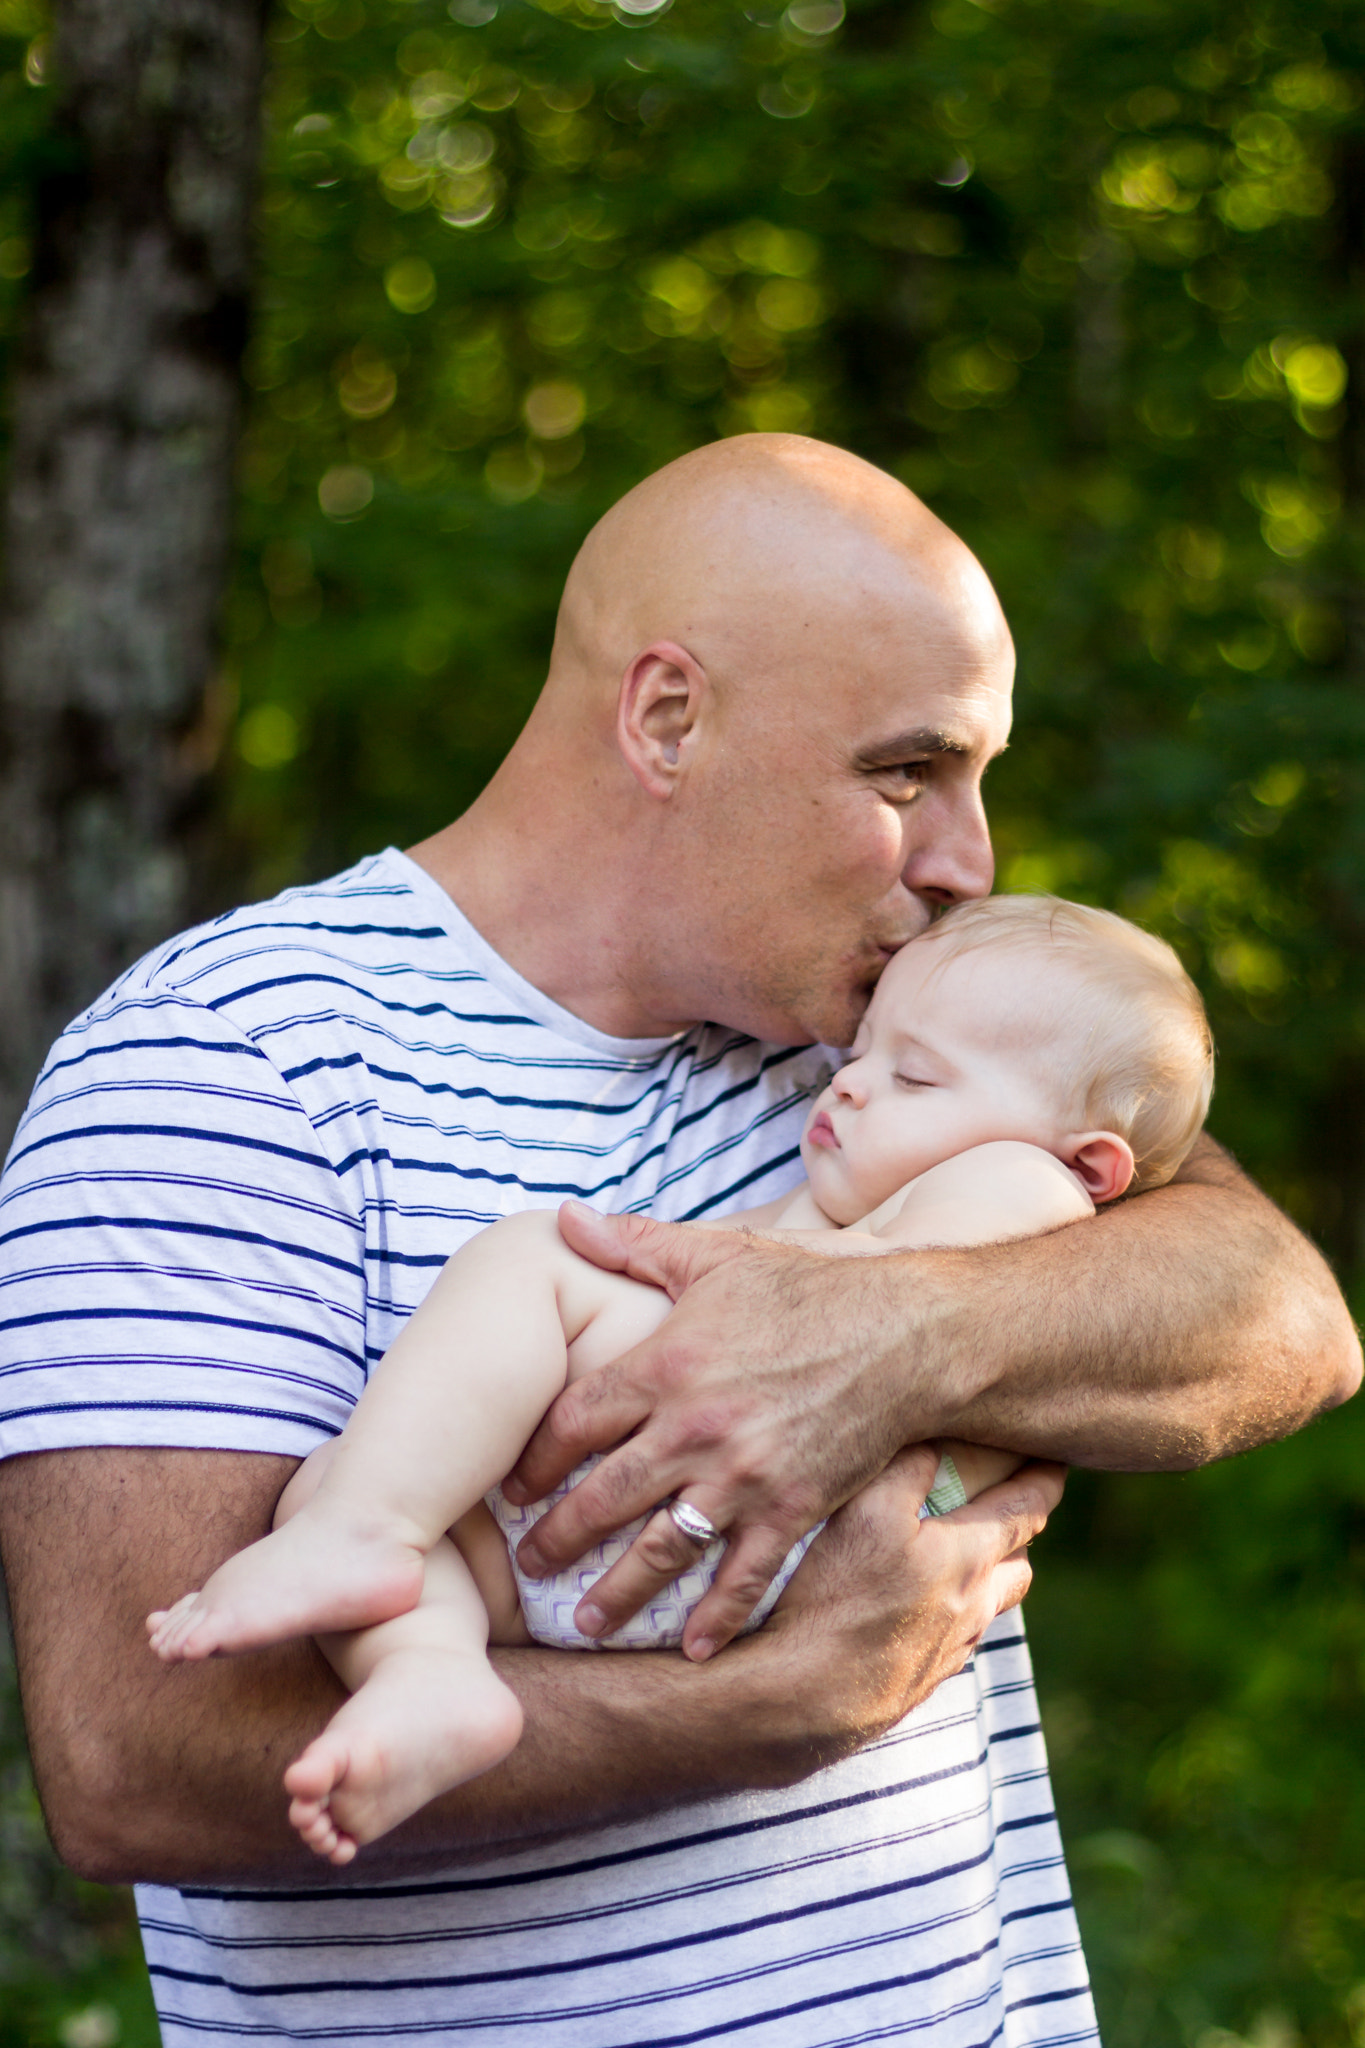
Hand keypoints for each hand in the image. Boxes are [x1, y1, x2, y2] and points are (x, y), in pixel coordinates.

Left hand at [503, 1201, 938, 1659]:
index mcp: (665, 1365)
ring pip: (661, 1549)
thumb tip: (565, 1218)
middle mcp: (694, 1428)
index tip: (512, 1486)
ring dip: (617, 1592)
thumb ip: (633, 1244)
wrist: (907, 1331)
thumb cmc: (808, 1289)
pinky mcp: (793, 1508)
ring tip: (584, 1622)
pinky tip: (691, 1649)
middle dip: (557, 1538)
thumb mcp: (715, 1255)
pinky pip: (743, 1574)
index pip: (572, 1423)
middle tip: (527, 1564)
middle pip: (602, 1497)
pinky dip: (716, 1617)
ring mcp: (744, 1476)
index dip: (535, 1460)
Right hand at [751, 1447, 1065, 1759]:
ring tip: (956, 1558)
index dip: (1045, 1478)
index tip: (1057, 1459)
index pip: (1028, 1509)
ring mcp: (949, 1651)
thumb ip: (909, 1465)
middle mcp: (973, 1607)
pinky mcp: (919, 1682)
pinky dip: (949, 1616)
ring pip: (989, 1608)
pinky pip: (954, 1640)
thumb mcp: (866, 1509)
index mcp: (970, 1557)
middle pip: (1019, 1567)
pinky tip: (912, 1610)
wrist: (803, 1698)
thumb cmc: (835, 1595)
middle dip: (1019, 1535)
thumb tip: (935, 1436)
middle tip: (1007, 1508)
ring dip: (985, 1579)